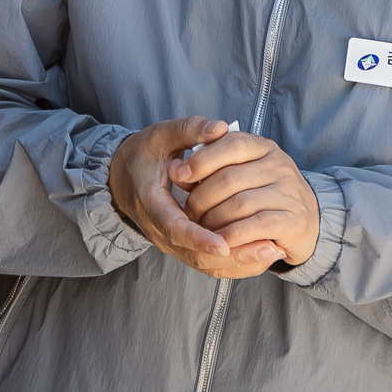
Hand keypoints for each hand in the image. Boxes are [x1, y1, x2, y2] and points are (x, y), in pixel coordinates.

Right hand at [109, 118, 274, 279]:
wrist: (120, 178)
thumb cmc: (142, 155)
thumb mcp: (160, 135)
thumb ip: (188, 130)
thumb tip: (219, 128)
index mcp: (151, 203)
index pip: (174, 227)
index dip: (199, 238)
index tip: (224, 244)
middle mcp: (160, 231)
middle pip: (195, 254)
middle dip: (232, 255)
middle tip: (266, 248)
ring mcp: (172, 243)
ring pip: (205, 264)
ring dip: (238, 262)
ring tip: (271, 251)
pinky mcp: (183, 247)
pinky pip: (209, 263)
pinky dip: (235, 264)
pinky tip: (261, 255)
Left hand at [174, 127, 321, 274]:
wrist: (309, 222)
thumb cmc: (265, 196)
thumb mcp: (243, 173)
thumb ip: (213, 168)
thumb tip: (177, 170)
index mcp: (264, 148)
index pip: (231, 144)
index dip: (201, 159)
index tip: (178, 174)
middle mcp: (280, 166)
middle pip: (229, 178)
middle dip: (201, 197)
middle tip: (187, 213)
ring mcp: (289, 193)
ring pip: (239, 204)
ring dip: (213, 220)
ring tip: (201, 229)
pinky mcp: (294, 221)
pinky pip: (255, 227)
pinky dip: (232, 235)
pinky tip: (219, 242)